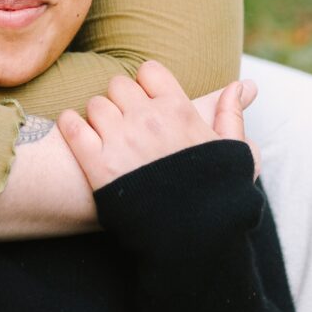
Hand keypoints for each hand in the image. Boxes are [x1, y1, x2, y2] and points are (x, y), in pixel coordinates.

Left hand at [58, 60, 258, 190]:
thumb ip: (231, 116)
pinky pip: (72, 126)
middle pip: (118, 85)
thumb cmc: (215, 197)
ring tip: (105, 134)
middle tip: (124, 121)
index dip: (146, 84)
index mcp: (179, 111)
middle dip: (121, 100)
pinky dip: (70, 125)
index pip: (149, 71)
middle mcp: (148, 119)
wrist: (190, 240)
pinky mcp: (96, 164)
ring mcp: (120, 140)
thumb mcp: (233, 154)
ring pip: (95, 104)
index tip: (146, 101)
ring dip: (98, 116)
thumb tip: (241, 85)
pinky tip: (77, 132)